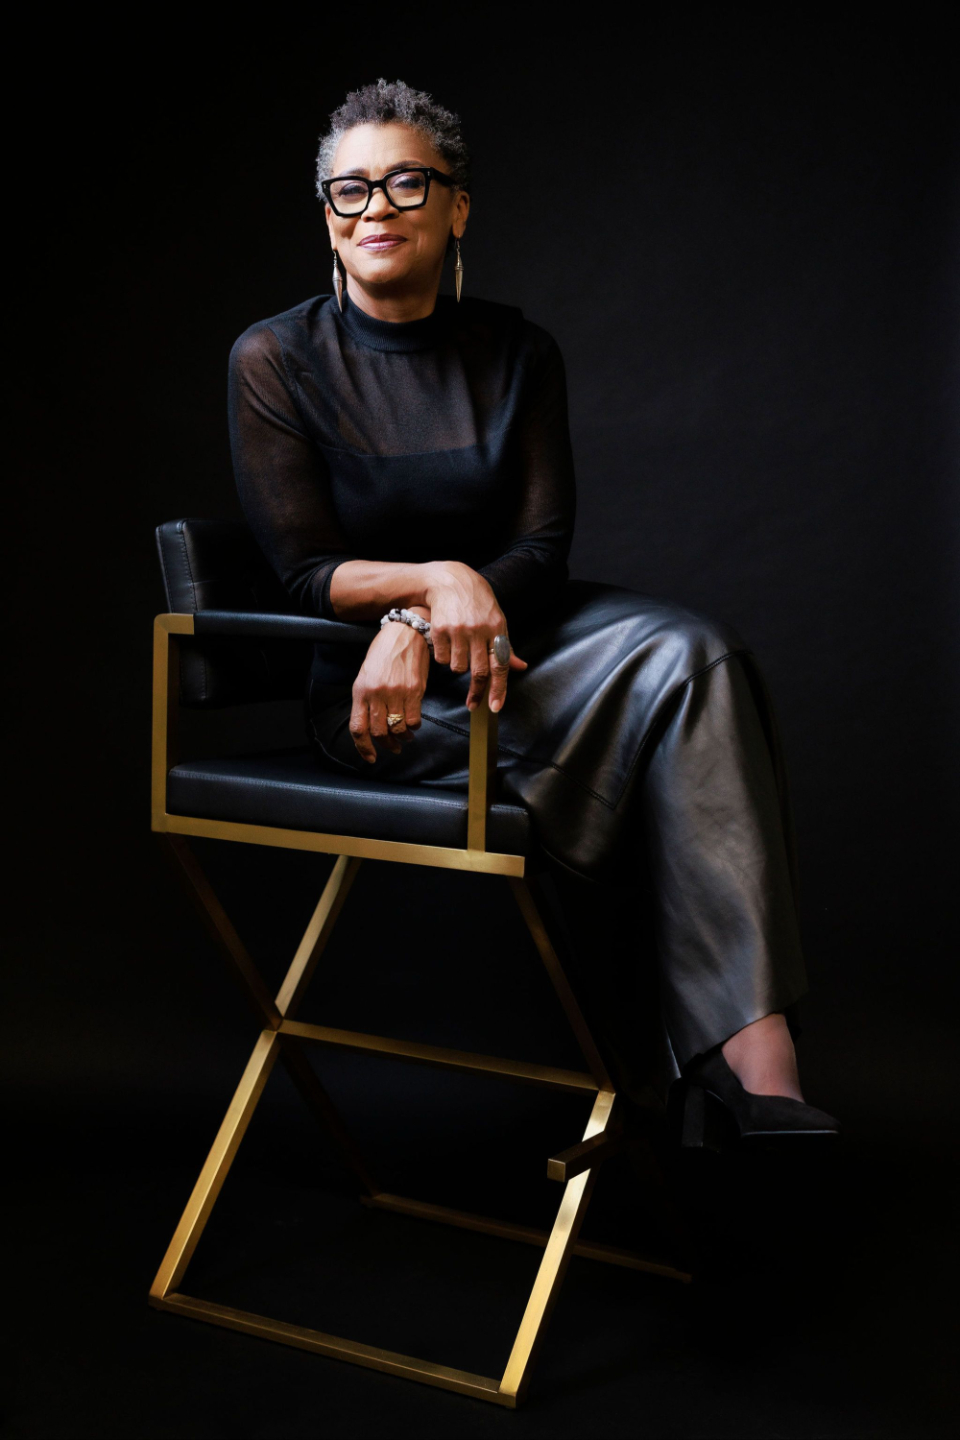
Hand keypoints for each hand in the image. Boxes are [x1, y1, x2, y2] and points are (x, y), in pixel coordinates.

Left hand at [349, 622, 429, 763]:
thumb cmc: (383, 653)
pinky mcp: (415, 691)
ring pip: (398, 729)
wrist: (404, 633)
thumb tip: (371, 725)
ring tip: (404, 737)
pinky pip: (414, 719)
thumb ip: (366, 700)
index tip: (370, 757)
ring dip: (402, 738)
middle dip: (386, 745)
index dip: (363, 748)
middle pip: (379, 732)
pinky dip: (414, 726)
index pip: (358, 728)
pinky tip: (413, 724)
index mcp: (361, 691)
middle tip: (392, 747)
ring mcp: (396, 693)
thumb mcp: (366, 675)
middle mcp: (377, 694)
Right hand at [423, 561, 527, 712]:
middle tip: (473, 703)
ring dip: (458, 666)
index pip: (500, 665)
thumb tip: (520, 667)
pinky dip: (444, 656)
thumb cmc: (477, 601)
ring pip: (458, 668)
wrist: (449, 580)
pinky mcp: (440, 630)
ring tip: (459, 649)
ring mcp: (458, 630)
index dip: (498, 689)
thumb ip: (506, 646)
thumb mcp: (497, 619)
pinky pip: (441, 659)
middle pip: (478, 672)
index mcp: (497, 628)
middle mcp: (478, 630)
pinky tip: (447, 641)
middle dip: (476, 692)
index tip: (495, 707)